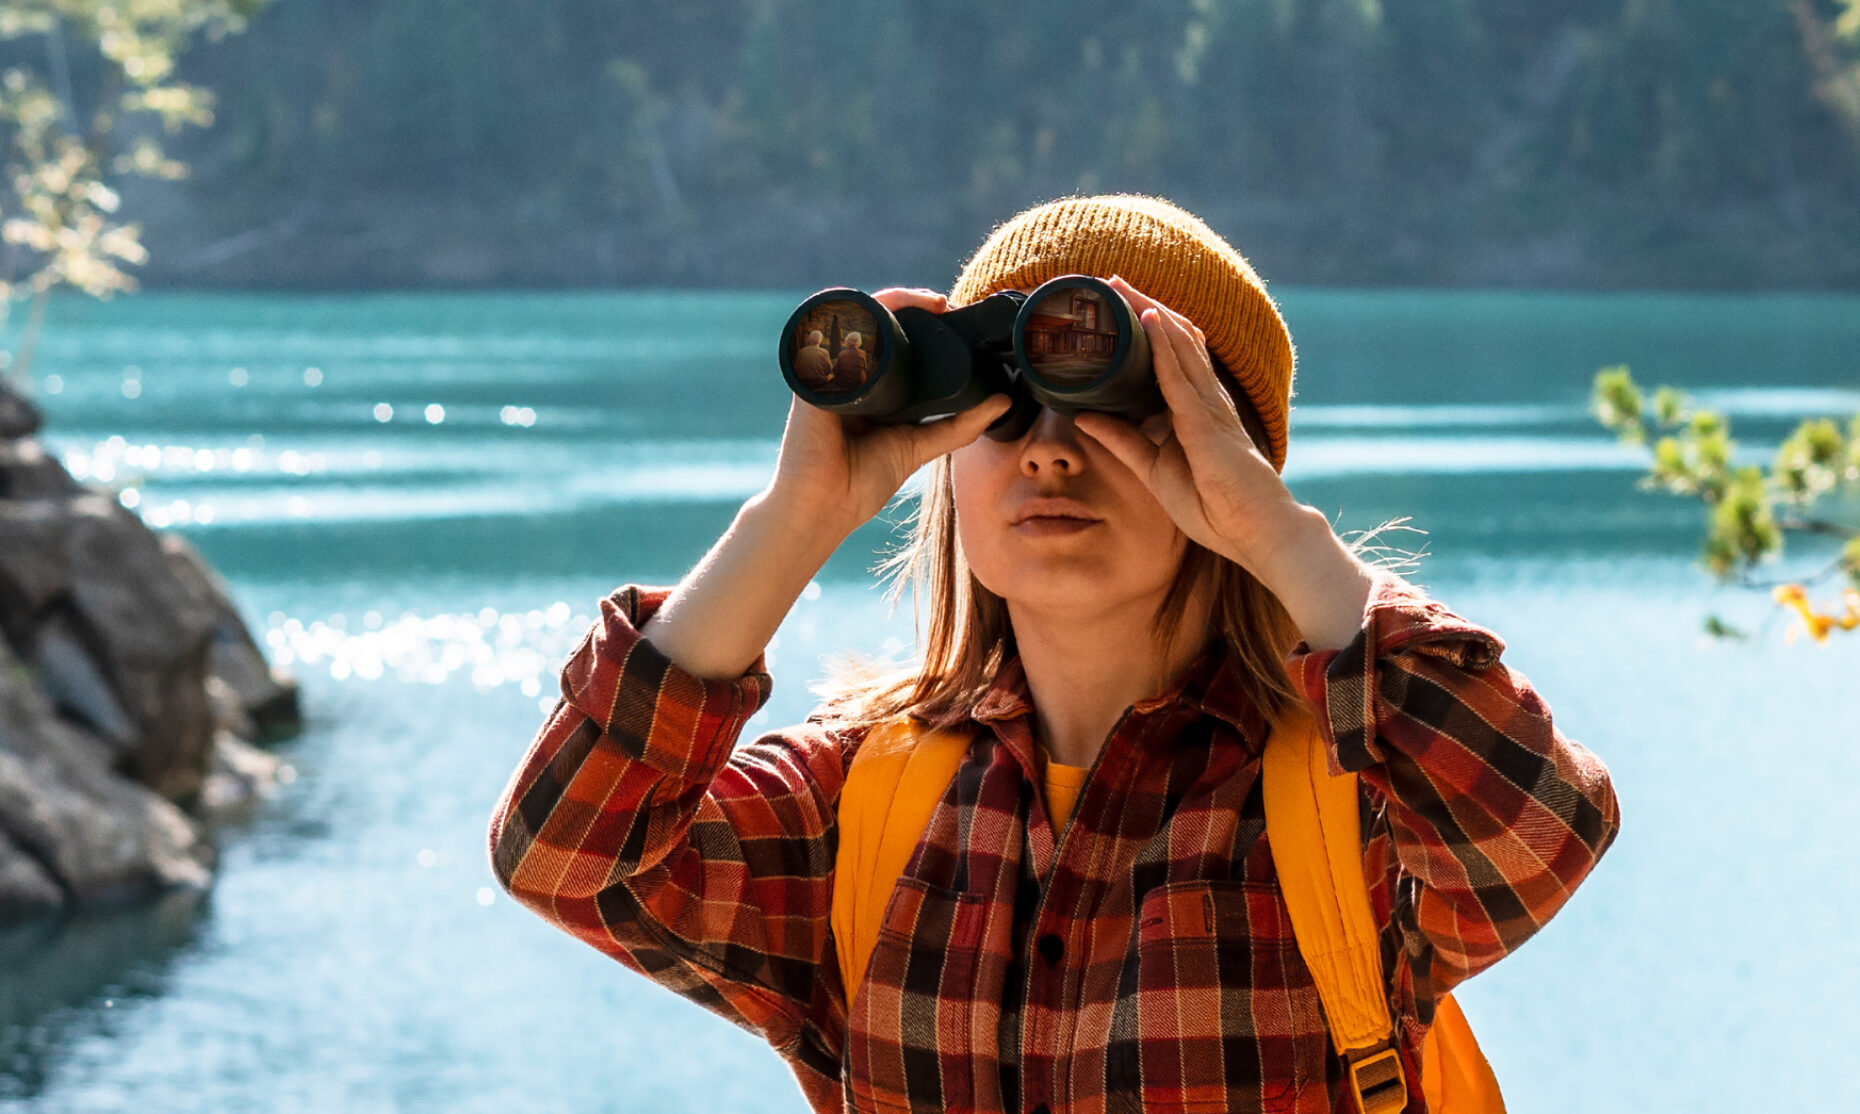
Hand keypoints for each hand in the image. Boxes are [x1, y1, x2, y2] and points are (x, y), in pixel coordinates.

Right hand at [768, 288, 1010, 532]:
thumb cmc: (858, 483)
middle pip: (876, 321)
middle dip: (911, 304)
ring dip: (891, 300)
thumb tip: (1003, 402)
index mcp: (868, 383)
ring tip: (927, 303)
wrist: (821, 509)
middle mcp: (844, 372)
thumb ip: (958, 426)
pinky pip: (829, 335)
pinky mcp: (811, 378)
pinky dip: (856, 317)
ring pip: (856, 318)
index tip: (952, 312)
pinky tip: (883, 310)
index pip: (892, 337)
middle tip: (945, 304)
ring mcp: (826, 372)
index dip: (921, 320)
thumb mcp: (918, 446)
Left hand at [1069, 275, 1304, 574]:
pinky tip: (1148, 320)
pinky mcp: (1206, 422)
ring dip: (1149, 312)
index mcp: (1193, 408)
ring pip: (1178, 345)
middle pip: (1173, 339)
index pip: (1168, 355)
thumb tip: (1085, 416)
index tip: (1110, 307)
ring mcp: (1208, 406)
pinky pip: (1181, 375)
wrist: (1256, 532)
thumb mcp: (1153, 469)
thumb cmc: (1214, 505)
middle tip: (1109, 280)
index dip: (1142, 328)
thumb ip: (1122, 441)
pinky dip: (1164, 345)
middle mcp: (1204, 398)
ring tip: (1121, 286)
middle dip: (1142, 306)